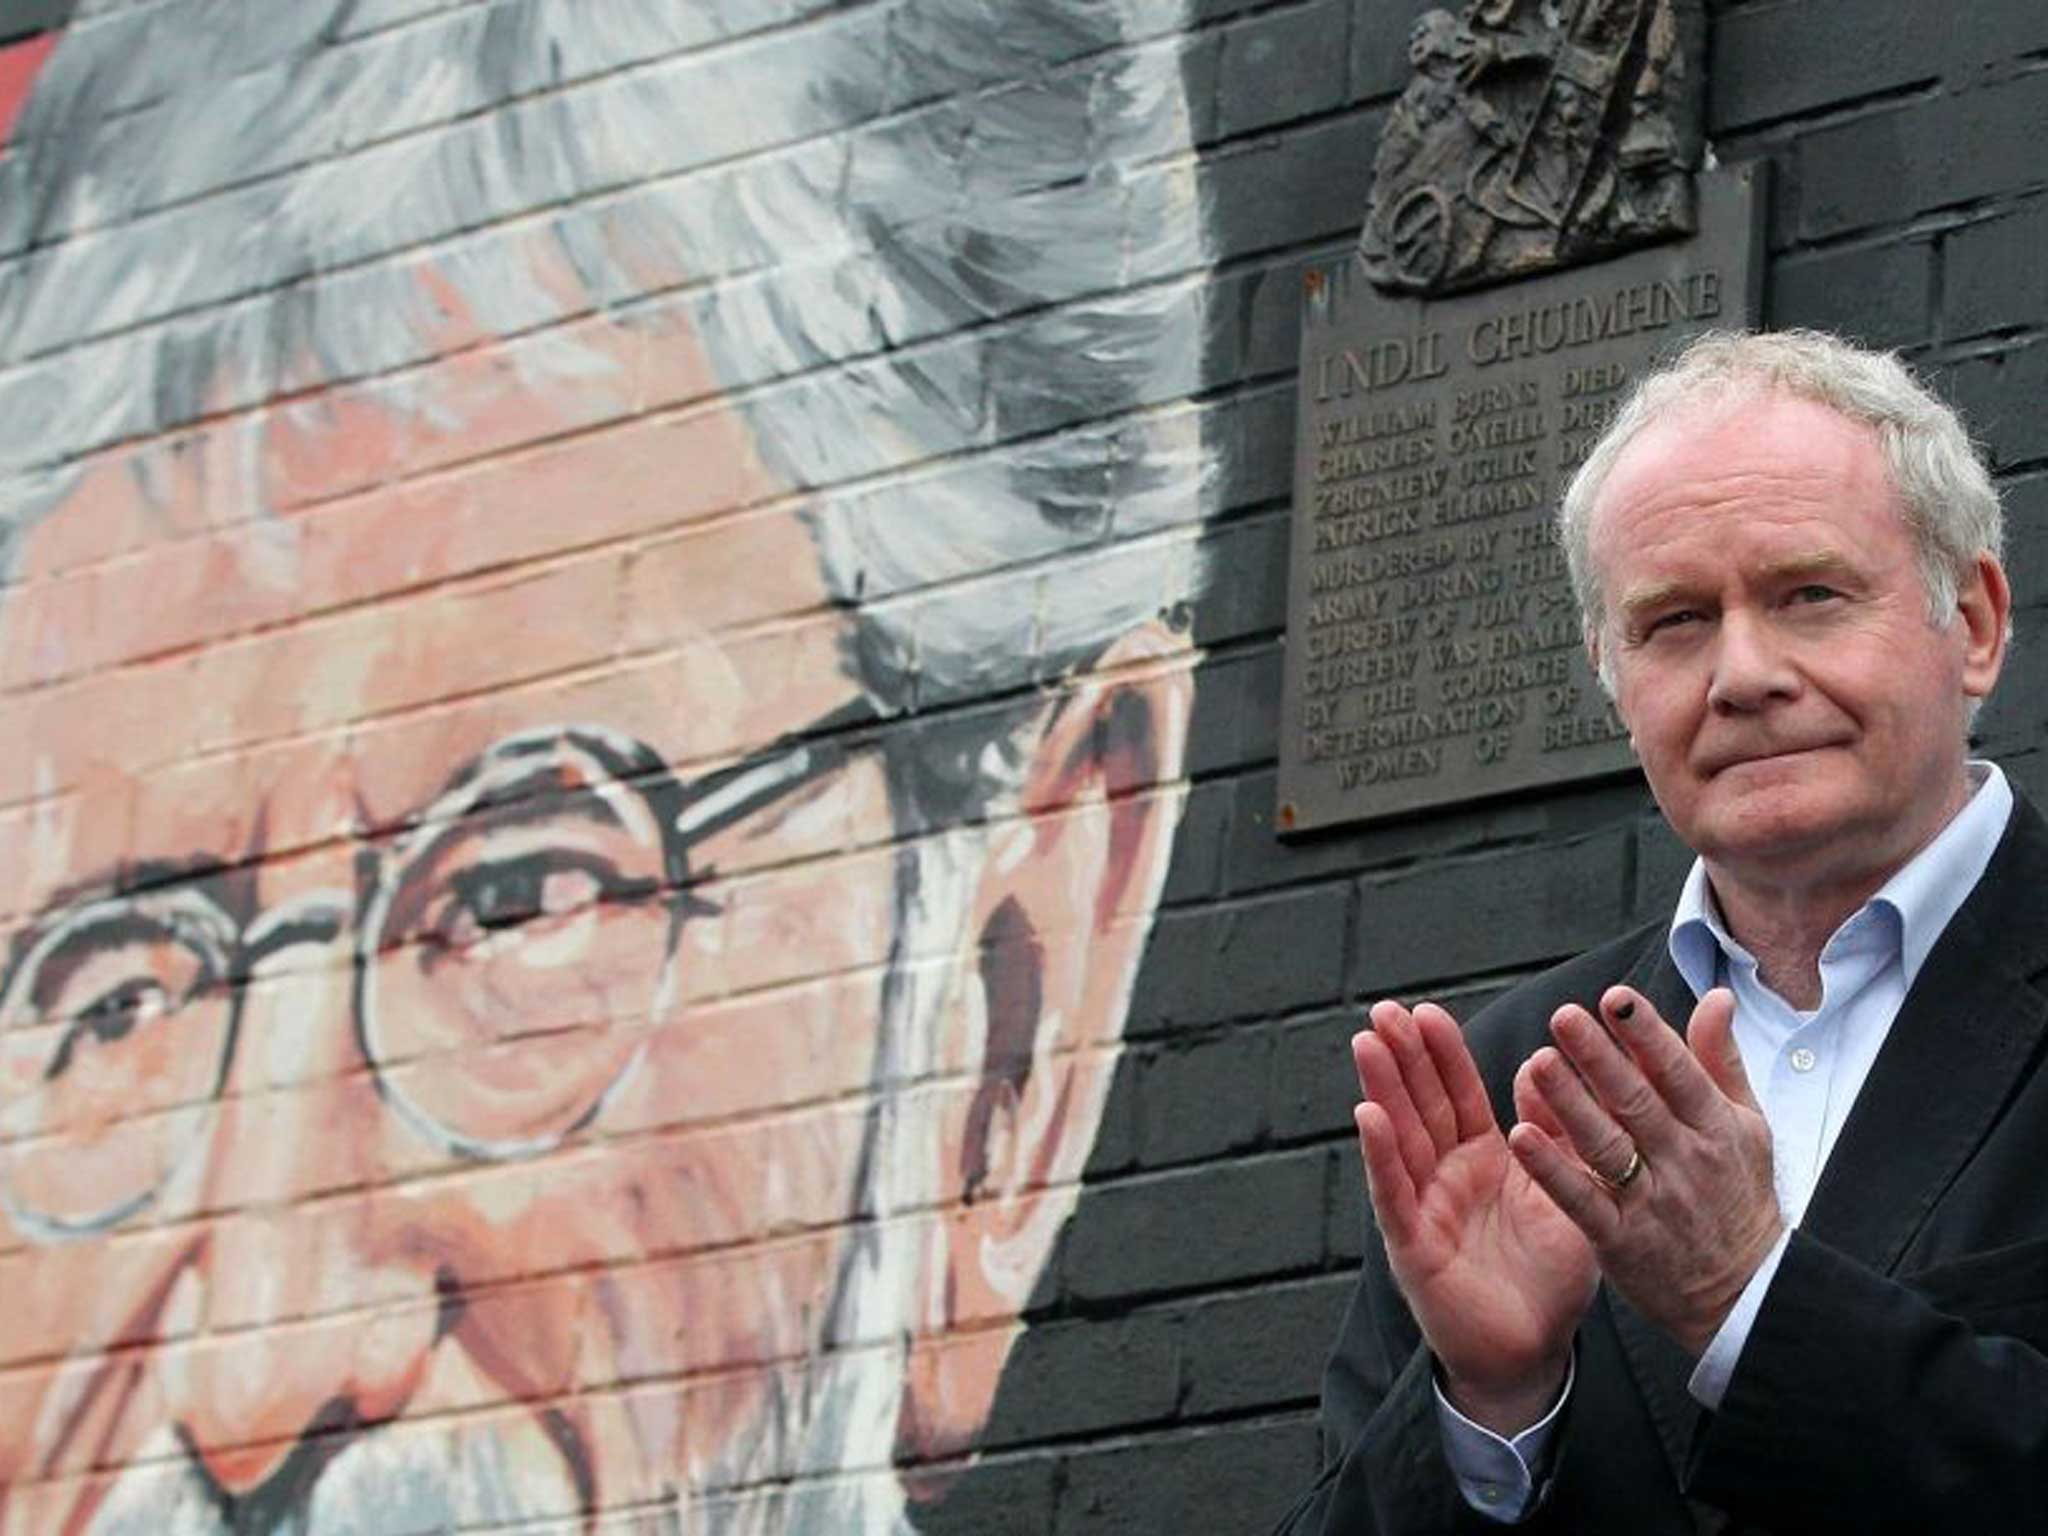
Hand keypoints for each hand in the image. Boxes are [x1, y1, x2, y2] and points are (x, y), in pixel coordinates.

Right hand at [1354, 1001, 1596, 1434]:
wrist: (1535, 1354)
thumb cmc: (1550, 1278)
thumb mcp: (1564, 1192)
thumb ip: (1552, 1133)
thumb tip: (1541, 1066)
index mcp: (1484, 1158)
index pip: (1459, 1094)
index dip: (1442, 1053)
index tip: (1427, 1010)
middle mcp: (1446, 1175)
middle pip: (1421, 1105)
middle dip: (1402, 1056)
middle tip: (1385, 1010)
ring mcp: (1425, 1207)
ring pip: (1399, 1138)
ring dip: (1381, 1088)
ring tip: (1367, 1042)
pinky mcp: (1413, 1246)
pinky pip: (1394, 1194)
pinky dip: (1380, 1155)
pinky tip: (1366, 1115)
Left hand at [1508, 986, 1782, 1355]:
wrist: (1746, 1294)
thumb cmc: (1738, 1194)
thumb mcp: (1746, 1126)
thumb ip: (1721, 1060)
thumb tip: (1717, 997)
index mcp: (1715, 1126)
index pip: (1679, 1072)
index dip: (1647, 1034)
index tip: (1615, 998)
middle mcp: (1685, 1160)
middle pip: (1637, 1103)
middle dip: (1600, 1058)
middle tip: (1563, 1016)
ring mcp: (1652, 1202)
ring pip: (1606, 1147)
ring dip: (1569, 1104)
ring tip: (1537, 1063)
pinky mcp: (1621, 1240)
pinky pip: (1582, 1201)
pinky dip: (1553, 1171)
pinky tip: (1522, 1137)